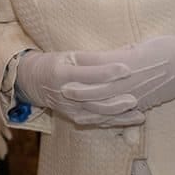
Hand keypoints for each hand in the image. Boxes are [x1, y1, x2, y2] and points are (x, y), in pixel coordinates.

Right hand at [15, 50, 144, 126]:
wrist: (34, 82)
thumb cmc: (57, 63)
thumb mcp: (71, 55)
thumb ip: (95, 57)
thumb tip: (124, 51)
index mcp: (63, 74)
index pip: (88, 74)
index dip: (108, 72)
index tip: (127, 68)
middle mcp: (65, 93)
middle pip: (93, 100)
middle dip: (115, 101)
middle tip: (136, 99)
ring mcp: (69, 108)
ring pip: (97, 115)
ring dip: (119, 117)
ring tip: (139, 115)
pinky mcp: (74, 116)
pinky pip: (95, 122)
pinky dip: (112, 122)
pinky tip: (129, 121)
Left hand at [72, 29, 174, 110]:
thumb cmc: (171, 48)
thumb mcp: (144, 45)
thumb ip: (123, 53)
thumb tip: (106, 58)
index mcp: (128, 63)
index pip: (98, 63)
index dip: (82, 61)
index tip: (67, 57)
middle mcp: (129, 82)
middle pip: (96, 88)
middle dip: (77, 88)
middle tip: (59, 86)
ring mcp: (135, 96)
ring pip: (104, 106)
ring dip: (85, 106)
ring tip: (69, 105)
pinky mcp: (141, 105)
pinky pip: (117, 116)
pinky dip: (102, 118)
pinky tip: (90, 118)